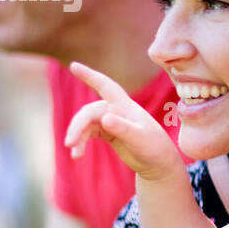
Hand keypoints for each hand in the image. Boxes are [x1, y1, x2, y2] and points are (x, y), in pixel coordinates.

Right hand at [63, 61, 180, 180]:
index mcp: (125, 106)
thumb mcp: (139, 138)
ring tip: (75, 156)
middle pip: (89, 112)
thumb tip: (104, 119)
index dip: (89, 75)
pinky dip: (81, 142)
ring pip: (86, 124)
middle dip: (77, 126)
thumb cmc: (154, 148)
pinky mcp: (108, 132)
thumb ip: (123, 128)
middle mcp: (116, 110)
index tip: (74, 65)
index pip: (105, 86)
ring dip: (78, 137)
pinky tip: (78, 154)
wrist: (159, 163)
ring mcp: (111, 121)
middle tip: (69, 144)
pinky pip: (88, 132)